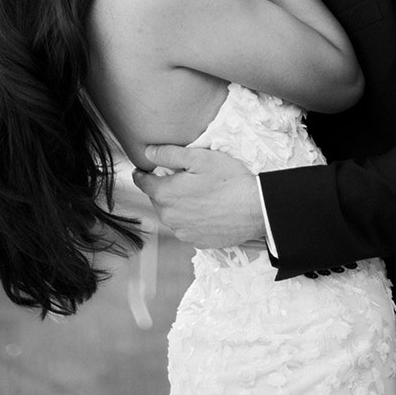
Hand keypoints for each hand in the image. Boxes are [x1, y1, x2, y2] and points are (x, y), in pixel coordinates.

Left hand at [131, 145, 264, 247]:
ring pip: (171, 214)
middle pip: (157, 199)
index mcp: (166, 194)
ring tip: (192, 192)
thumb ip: (169, 154)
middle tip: (176, 176)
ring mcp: (184, 232)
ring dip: (175, 203)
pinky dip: (189, 217)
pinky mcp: (198, 241)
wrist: (255, 209)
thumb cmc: (229, 179)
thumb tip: (147, 152)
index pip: (143, 183)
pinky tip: (204, 208)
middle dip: (162, 188)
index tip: (140, 169)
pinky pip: (185, 226)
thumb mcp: (199, 158)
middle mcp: (170, 217)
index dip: (140, 174)